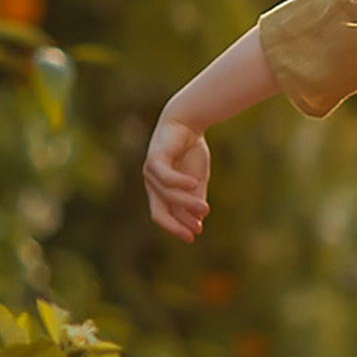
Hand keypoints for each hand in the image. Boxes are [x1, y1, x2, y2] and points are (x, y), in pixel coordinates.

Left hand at [144, 112, 211, 239]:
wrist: (187, 122)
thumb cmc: (190, 150)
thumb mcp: (196, 179)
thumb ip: (195, 198)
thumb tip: (197, 220)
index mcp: (159, 191)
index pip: (164, 215)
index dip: (178, 227)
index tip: (196, 234)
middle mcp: (151, 184)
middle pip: (159, 211)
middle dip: (176, 224)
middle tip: (196, 231)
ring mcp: (150, 172)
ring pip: (167, 195)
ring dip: (186, 203)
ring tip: (205, 209)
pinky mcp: (155, 158)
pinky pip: (166, 177)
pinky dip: (180, 183)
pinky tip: (195, 184)